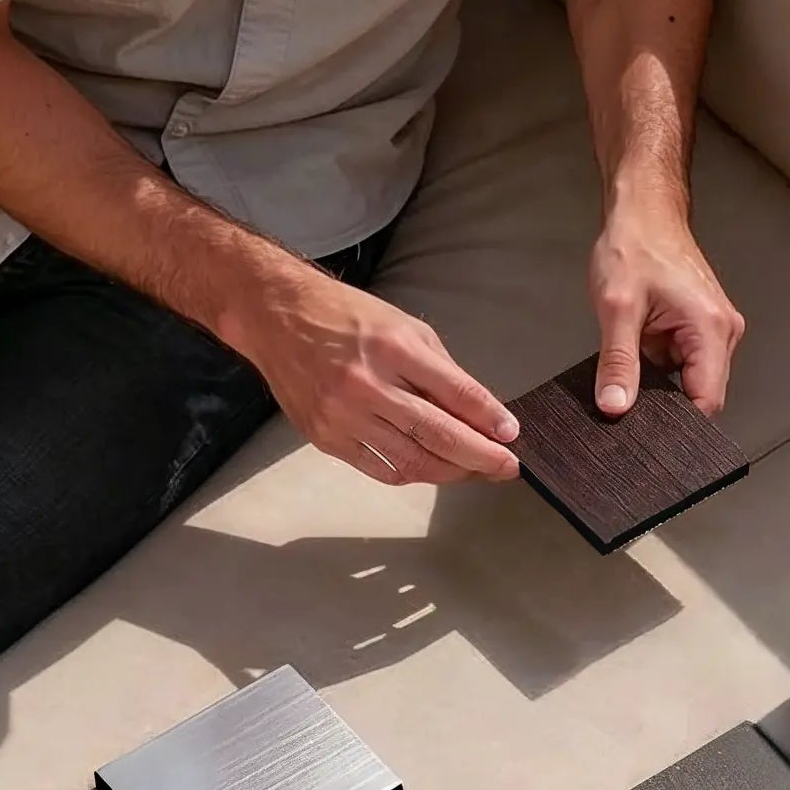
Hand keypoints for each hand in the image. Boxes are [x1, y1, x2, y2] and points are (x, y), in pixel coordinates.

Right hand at [233, 265, 521, 486]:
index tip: (511, 435)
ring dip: (450, 472)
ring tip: (473, 471)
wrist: (277, 318)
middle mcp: (368, 383)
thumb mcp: (402, 325)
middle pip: (436, 433)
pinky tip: (431, 468)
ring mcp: (343, 415)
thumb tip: (479, 411)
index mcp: (393, 347)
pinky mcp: (325, 437)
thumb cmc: (346, 316)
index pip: (454, 391)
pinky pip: (378, 469)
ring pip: (410, 460)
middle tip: (507, 467)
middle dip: (480, 456)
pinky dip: (411, 473)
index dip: (489, 417)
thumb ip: (439, 369)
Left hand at [588, 204, 743, 416]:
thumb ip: (618, 362)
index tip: (646, 432)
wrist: (643, 211)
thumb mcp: (617, 308)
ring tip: (630, 362)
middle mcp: (721, 331)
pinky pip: (680, 363)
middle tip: (627, 397)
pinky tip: (636, 352)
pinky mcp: (697, 327)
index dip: (676, 424)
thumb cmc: (635, 244)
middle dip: (663, 403)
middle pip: (699, 394)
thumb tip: (615, 406)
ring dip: (657, 380)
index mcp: (711, 328)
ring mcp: (711, 329)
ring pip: (687, 380)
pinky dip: (656, 365)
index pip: (706, 401)